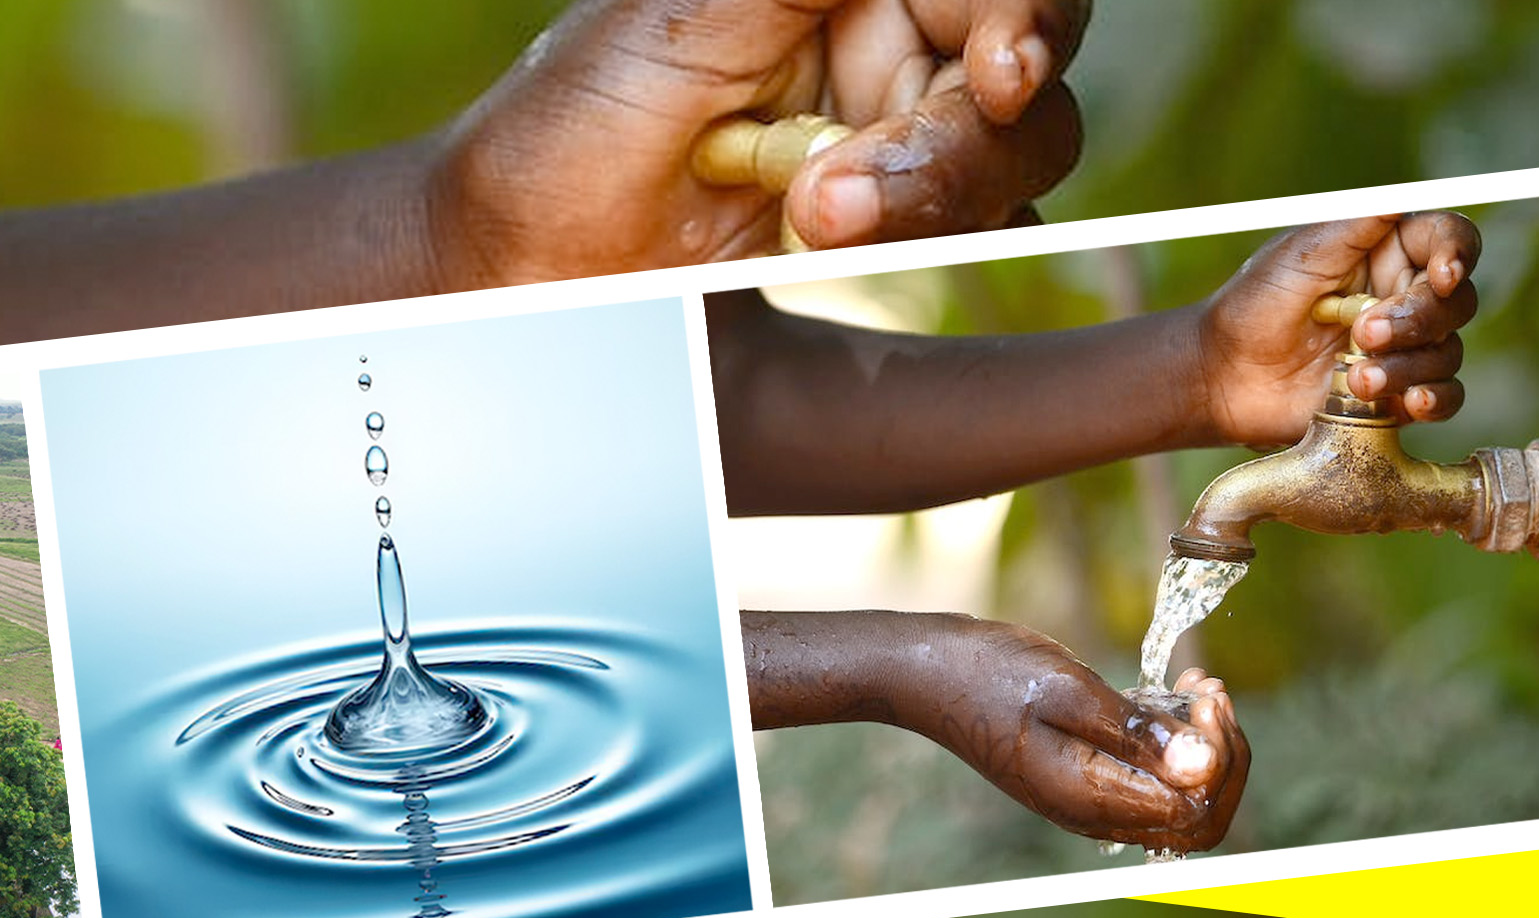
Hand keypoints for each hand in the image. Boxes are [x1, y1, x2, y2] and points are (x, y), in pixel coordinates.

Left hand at [428, 0, 1087, 287]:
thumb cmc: (569, 130)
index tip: (996, 75)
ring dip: (939, 198)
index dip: (1022, 16)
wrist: (515, 271)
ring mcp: (893, 143)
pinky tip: (849, 255)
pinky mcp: (890, 238)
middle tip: (837, 196)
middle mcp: (883, 47)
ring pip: (1017, 158)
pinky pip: (986, 239)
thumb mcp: (684, 17)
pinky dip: (949, 251)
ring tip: (810, 223)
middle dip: (957, 138)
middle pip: (1023, 74)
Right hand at [919, 623, 1246, 850]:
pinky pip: (1149, 781)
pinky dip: (1173, 747)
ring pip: (1178, 802)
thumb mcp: (1068, 690)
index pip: (1195, 811)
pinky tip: (1171, 700)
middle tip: (1212, 696)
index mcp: (1088, 797)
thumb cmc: (989, 673)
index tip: (1206, 698)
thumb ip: (1135, 732)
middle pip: (1196, 820)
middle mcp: (1092, 812)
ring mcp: (1087, 799)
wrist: (926, 673)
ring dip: (1203, 750)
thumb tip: (1203, 766)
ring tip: (1197, 690)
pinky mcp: (1083, 778)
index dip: (1220, 759)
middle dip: (1224, 759)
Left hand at [1196, 212, 1482, 449]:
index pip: (1448, 239)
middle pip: (1455, 301)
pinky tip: (1408, 402)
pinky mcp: (1394, 393)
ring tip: (1358, 378)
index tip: (1442, 274)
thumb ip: (1356, 225)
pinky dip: (1433, 400)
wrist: (1222, 373)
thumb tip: (1402, 195)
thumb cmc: (1254, 304)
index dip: (1458, 253)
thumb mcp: (1300, 255)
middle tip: (1365, 333)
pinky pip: (1443, 397)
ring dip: (1409, 365)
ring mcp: (1402, 347)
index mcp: (1388, 252)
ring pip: (1447, 352)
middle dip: (1417, 318)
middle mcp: (1402, 297)